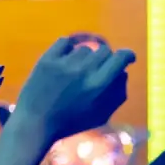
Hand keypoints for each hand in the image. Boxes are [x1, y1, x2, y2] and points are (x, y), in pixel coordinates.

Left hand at [11, 39, 135, 142]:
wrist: (35, 123)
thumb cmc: (71, 122)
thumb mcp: (101, 115)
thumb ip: (117, 94)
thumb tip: (124, 73)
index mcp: (98, 85)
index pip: (120, 58)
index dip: (128, 55)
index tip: (128, 57)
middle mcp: (84, 70)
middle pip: (104, 50)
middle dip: (105, 58)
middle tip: (98, 68)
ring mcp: (64, 63)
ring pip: (84, 49)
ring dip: (85, 57)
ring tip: (77, 70)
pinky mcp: (47, 59)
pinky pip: (64, 42)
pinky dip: (68, 48)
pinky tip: (66, 58)